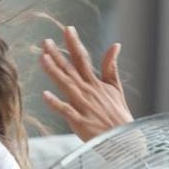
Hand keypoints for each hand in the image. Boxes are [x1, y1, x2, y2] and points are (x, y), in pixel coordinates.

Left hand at [39, 25, 132, 141]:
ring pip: (66, 85)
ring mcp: (83, 106)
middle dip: (58, 54)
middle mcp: (88, 91)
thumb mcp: (116, 88)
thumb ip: (112, 67)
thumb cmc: (119, 115)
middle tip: (45, 41)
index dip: (74, 44)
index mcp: (95, 83)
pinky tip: (45, 95)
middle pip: (70, 69)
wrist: (125, 140)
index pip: (83, 59)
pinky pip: (66, 111)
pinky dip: (56, 103)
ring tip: (43, 58)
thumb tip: (116, 45)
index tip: (67, 29)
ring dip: (54, 72)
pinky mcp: (80, 121)